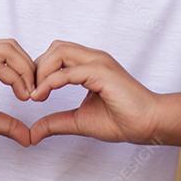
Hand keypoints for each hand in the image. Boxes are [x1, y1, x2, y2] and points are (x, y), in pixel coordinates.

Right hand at [0, 39, 35, 146]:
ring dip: (25, 70)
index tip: (33, 93)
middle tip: (37, 91)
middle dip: (30, 67)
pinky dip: (14, 79)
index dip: (27, 69)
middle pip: (13, 46)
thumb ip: (4, 123)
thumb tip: (27, 138)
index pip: (10, 52)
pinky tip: (20, 95)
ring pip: (9, 50)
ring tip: (29, 94)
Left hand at [28, 40, 160, 146]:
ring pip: (59, 51)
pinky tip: (42, 96)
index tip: (32, 95)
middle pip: (55, 47)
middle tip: (31, 92)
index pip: (56, 54)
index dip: (40, 71)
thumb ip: (55, 123)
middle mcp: (93, 58)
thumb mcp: (79, 121)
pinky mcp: (101, 73)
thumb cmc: (121, 120)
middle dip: (37, 67)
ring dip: (42, 71)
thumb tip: (32, 134)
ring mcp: (98, 62)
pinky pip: (68, 71)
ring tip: (36, 94)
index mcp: (89, 65)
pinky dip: (50, 82)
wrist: (148, 124)